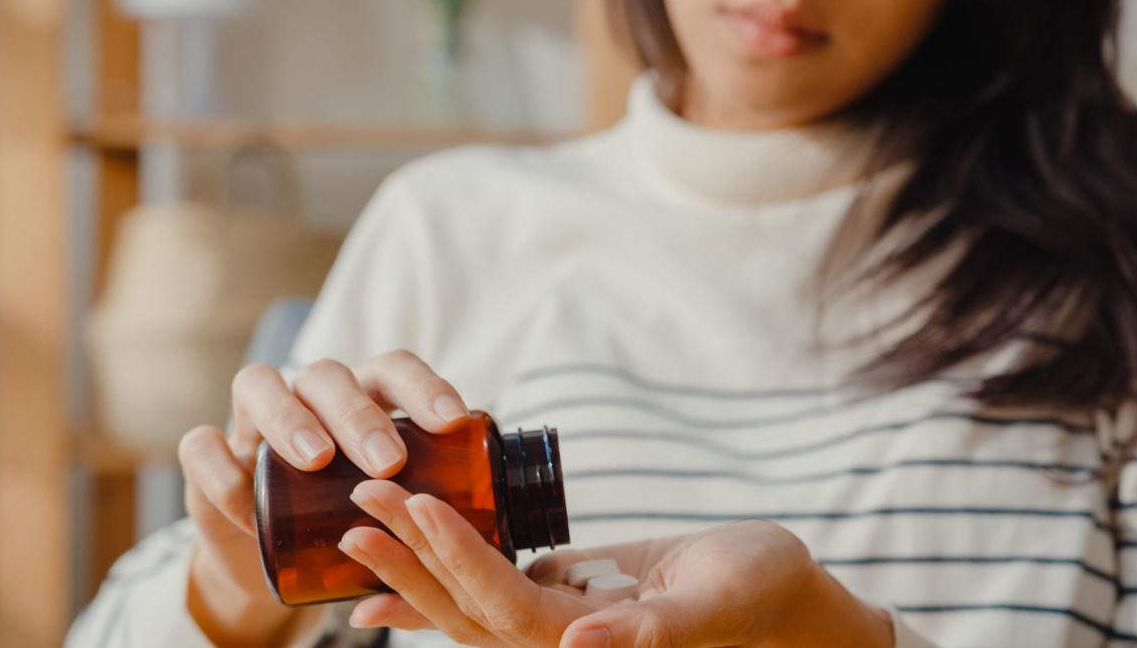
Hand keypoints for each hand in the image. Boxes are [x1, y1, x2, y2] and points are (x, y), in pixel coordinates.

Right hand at [176, 350, 476, 646]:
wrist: (269, 555)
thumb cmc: (348, 518)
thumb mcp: (392, 507)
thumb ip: (430, 508)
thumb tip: (503, 537)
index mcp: (367, 396)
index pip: (395, 370)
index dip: (424, 388)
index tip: (453, 423)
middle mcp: (312, 394)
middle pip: (332, 375)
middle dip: (361, 413)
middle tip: (388, 460)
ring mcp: (255, 419)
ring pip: (262, 385)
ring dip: (291, 419)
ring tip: (316, 461)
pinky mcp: (212, 454)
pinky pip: (204, 444)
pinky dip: (219, 465)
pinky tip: (241, 496)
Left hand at [341, 486, 893, 647]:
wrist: (781, 600)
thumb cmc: (760, 596)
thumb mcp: (711, 606)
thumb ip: (648, 633)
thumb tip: (579, 645)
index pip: (502, 606)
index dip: (457, 558)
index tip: (417, 503)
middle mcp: (555, 647)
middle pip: (463, 608)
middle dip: (408, 556)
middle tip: (356, 504)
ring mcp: (552, 625)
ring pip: (465, 599)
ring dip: (413, 560)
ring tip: (356, 521)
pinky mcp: (559, 598)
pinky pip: (488, 587)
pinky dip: (445, 569)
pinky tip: (407, 550)